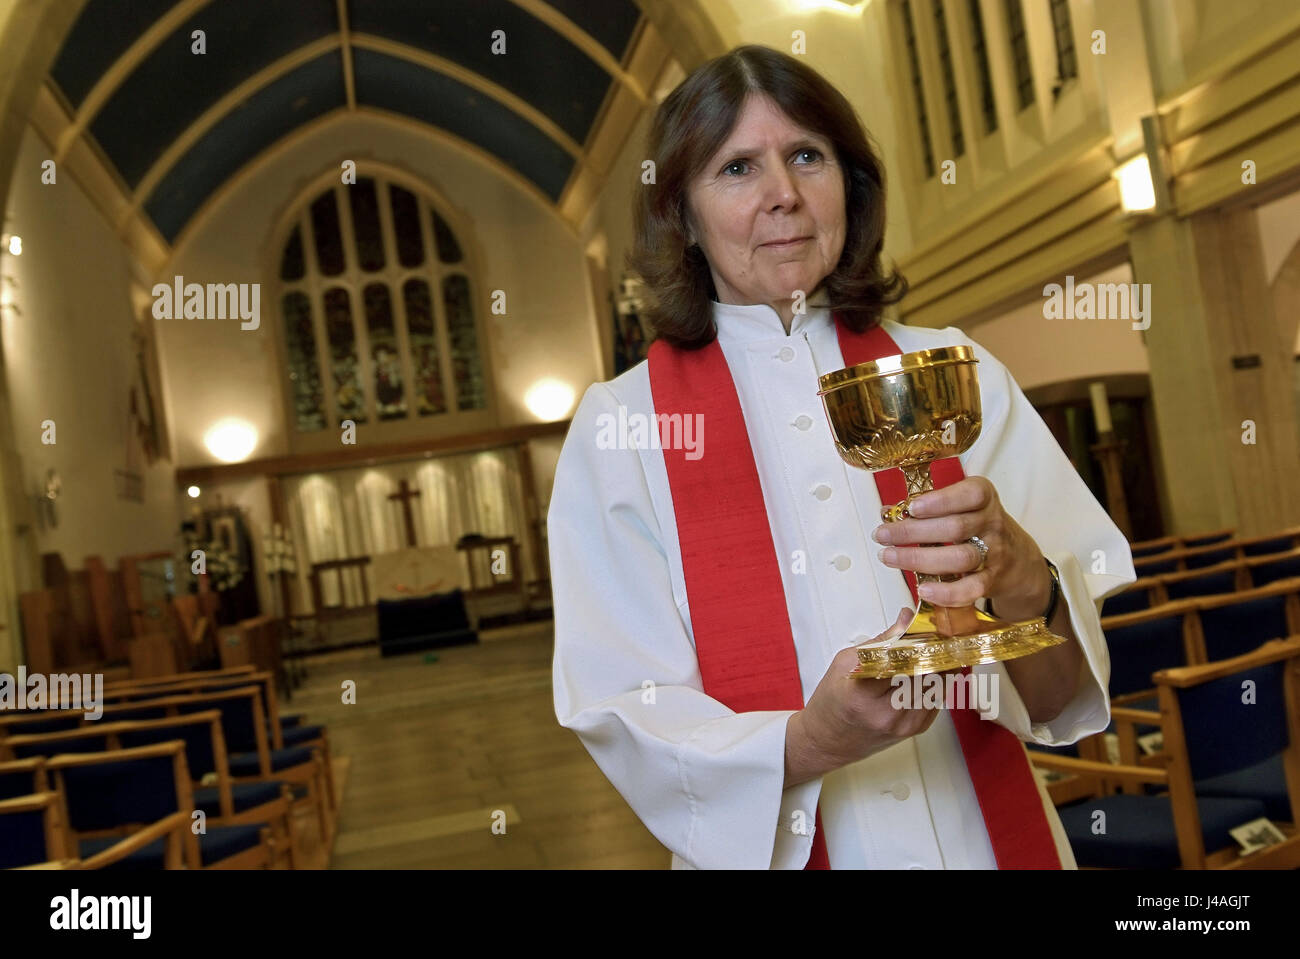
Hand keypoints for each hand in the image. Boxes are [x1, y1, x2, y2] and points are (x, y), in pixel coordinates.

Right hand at [785, 608, 943, 786]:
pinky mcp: (916, 729)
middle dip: (934, 649)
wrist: (828, 740)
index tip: (925, 624)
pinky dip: (938, 681)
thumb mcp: (844, 663)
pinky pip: (937, 698)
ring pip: (938, 685)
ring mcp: (905, 724)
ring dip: (941, 664)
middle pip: (926, 672)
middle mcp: (887, 712)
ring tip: (938, 647)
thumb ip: (881, 641)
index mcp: (863, 692)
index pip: (903, 658)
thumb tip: (905, 619)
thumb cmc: (832, 702)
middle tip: (938, 631)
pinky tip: (934, 668)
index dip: (919, 639)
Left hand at [871, 476, 1051, 621]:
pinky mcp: (992, 580)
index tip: (911, 508)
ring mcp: (994, 553)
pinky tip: (923, 589)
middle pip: (954, 528)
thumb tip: (887, 511)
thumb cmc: (978, 526)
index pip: (970, 494)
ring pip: (959, 558)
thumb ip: (929, 507)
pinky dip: (946, 592)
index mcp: (984, 498)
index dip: (940, 501)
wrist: (1018, 560)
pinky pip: (971, 588)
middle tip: (881, 535)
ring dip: (919, 559)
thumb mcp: (962, 506)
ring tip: (889, 557)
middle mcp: (992, 523)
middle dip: (912, 532)